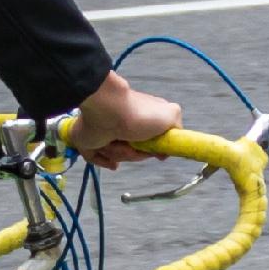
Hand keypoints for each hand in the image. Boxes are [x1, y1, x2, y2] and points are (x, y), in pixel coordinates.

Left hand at [68, 70, 183, 167]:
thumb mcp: (172, 115)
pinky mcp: (90, 140)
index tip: (155, 153)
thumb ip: (177, 127)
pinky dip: (103, 159)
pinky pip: (96, 158)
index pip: (150, 145)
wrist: (108, 110)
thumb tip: (167, 147)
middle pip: (133, 153)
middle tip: (134, 143)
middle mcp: (125, 127)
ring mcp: (107, 134)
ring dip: (120, 152)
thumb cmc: (139, 113)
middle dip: (135, 153)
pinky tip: (108, 153)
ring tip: (118, 141)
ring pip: (116, 156)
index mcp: (142, 121)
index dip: (151, 151)